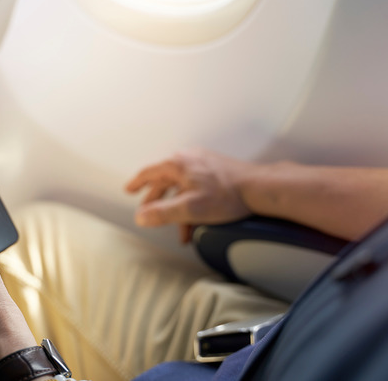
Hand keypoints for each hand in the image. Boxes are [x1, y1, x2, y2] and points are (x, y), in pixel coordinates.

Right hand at [125, 149, 254, 242]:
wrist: (258, 188)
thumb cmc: (228, 194)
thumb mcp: (190, 209)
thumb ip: (162, 213)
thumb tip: (141, 217)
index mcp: (178, 164)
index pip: (149, 173)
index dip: (137, 183)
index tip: (129, 190)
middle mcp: (189, 159)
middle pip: (165, 180)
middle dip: (157, 199)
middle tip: (150, 210)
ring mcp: (203, 163)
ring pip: (182, 186)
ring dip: (177, 207)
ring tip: (179, 227)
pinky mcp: (216, 170)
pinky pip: (195, 186)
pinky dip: (191, 202)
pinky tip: (198, 219)